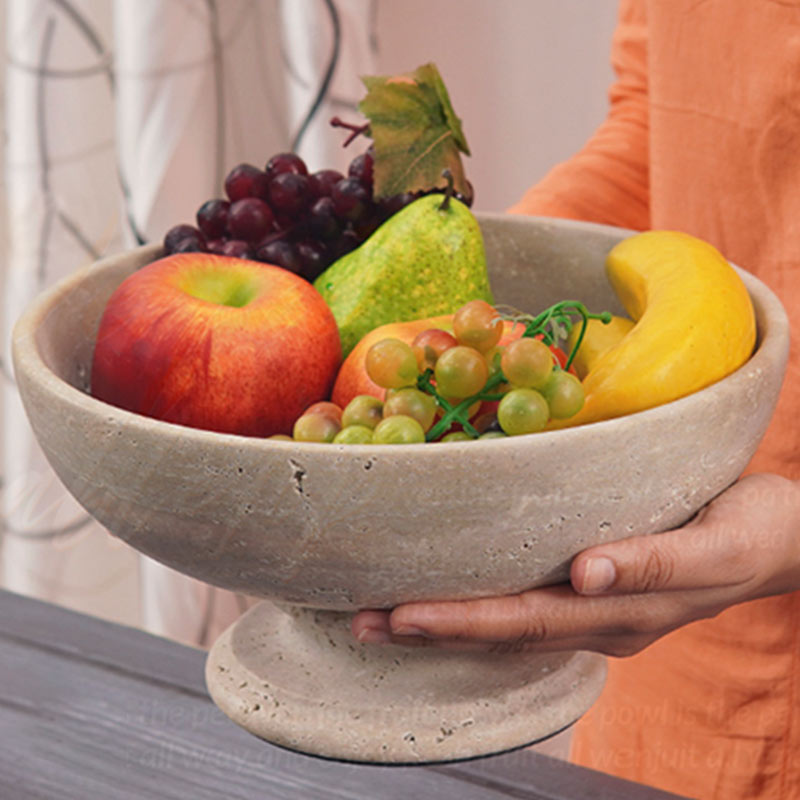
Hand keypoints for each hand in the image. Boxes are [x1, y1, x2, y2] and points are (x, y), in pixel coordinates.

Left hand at [352, 474, 799, 655]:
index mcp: (623, 611)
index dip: (464, 619)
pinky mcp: (598, 588)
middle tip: (364, 620)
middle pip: (504, 629)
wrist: (785, 541)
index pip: (527, 620)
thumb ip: (657, 562)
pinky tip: (445, 597)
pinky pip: (528, 604)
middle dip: (434, 627)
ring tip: (382, 616)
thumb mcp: (720, 543)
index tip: (403, 615)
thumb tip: (588, 573)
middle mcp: (599, 619)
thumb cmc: (756, 531)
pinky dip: (480, 604)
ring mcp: (596, 608)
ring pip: (510, 622)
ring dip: (446, 620)